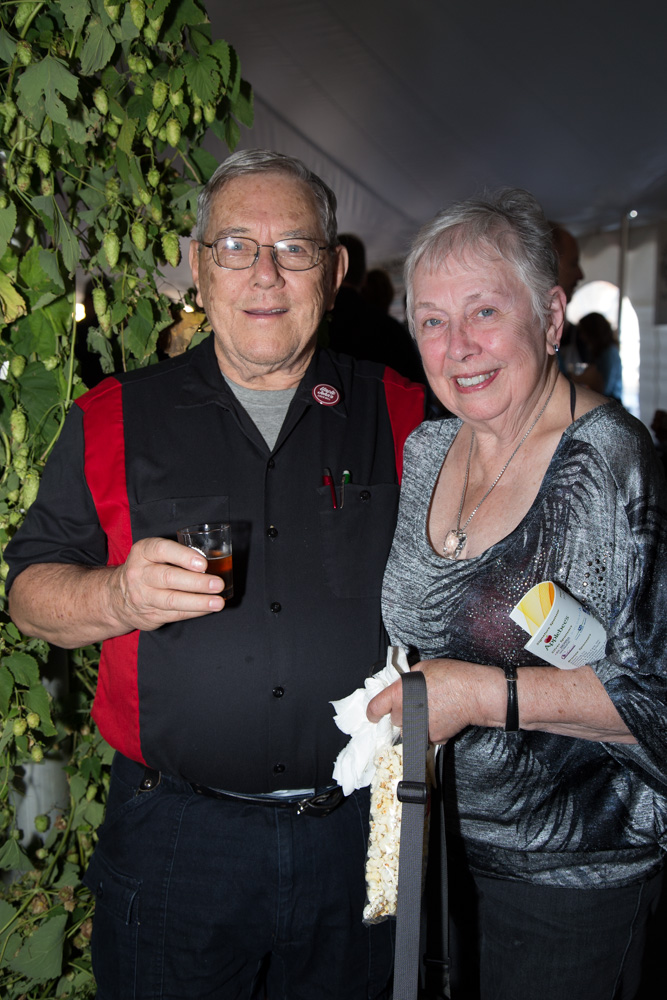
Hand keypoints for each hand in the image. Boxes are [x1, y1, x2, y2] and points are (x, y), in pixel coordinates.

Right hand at [109, 536, 225, 632]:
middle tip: (217, 583)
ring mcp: (143, 596)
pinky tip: (209, 608)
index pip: (161, 550)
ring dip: (198, 602)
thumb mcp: (152, 554)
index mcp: (142, 552)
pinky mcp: (150, 615)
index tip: (203, 563)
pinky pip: (175, 614)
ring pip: (172, 600)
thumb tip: (213, 559)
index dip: (183, 556)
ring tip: (218, 601)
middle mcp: (140, 574)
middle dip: (196, 582)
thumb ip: (177, 554)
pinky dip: (195, 611)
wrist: (118, 598)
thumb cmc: (147, 569)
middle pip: (168, 577)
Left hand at [367, 658, 490, 743]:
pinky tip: (441, 716)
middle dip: (402, 713)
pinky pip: (426, 735)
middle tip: (416, 702)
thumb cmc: (452, 677)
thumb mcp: (423, 668)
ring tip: (431, 709)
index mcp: (399, 694)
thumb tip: (400, 685)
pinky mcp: (434, 738)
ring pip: (409, 730)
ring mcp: (420, 728)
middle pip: (395, 720)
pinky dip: (431, 729)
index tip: (374, 715)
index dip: (372, 712)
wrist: (476, 694)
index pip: (375, 708)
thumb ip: (406, 679)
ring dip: (415, 723)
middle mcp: (407, 714)